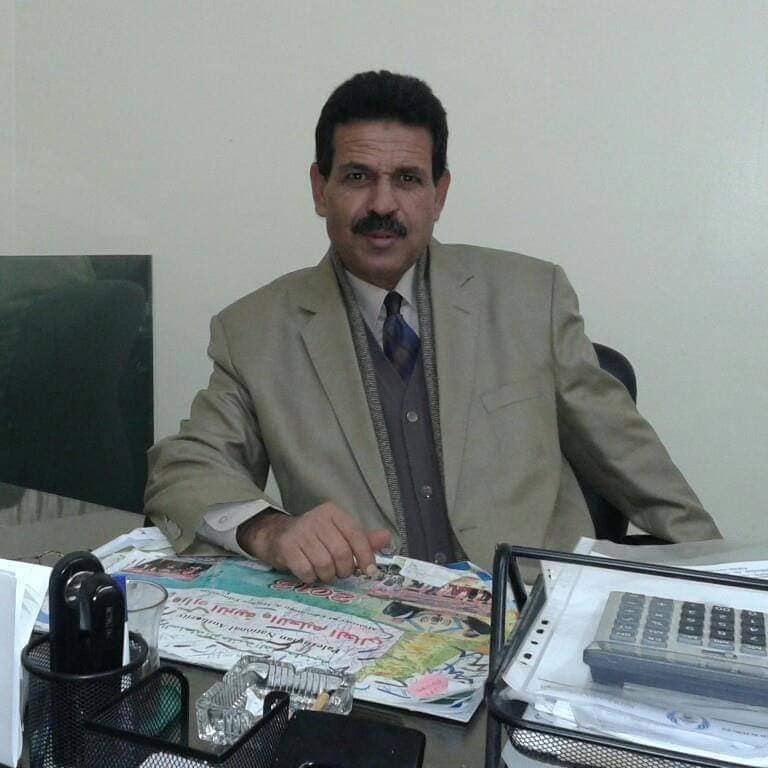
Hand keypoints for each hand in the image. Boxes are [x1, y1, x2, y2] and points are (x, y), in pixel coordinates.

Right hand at [236, 502, 390, 583]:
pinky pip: (306, 571)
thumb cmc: (314, 537)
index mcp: (333, 513)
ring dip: (327, 575)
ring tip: (324, 572)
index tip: (370, 571)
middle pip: (341, 553)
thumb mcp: (338, 533)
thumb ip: (362, 538)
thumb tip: (386, 538)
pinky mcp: (287, 546)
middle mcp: (317, 519)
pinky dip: (311, 578)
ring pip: (325, 564)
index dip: (366, 556)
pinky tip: (309, 572)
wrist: (277, 535)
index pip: (356, 535)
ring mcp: (300, 532)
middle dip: (345, 569)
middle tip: (340, 573)